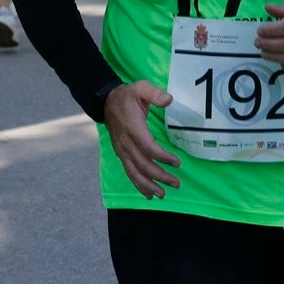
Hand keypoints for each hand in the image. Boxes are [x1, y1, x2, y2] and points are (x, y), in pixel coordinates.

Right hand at [103, 81, 179, 198]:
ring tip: (162, 194)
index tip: (177, 162)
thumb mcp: (140, 88)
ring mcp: (122, 150)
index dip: (162, 156)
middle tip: (176, 183)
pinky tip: (148, 195)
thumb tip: (169, 99)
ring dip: (148, 185)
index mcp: (133, 128)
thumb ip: (154, 93)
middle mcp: (126, 143)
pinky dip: (138, 185)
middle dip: (160, 176)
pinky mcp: (121, 154)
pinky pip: (129, 172)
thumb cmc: (128, 96)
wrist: (106, 102)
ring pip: (135, 172)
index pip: (148, 146)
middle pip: (143, 164)